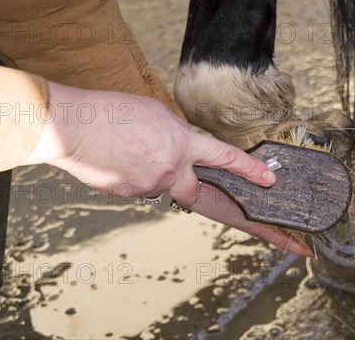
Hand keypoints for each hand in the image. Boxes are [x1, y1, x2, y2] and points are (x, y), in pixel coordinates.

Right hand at [24, 81, 312, 256]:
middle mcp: (173, 171)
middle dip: (256, 224)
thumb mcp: (158, 114)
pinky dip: (145, 173)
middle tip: (288, 242)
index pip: (227, 159)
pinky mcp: (133, 195)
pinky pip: (150, 186)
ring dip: (169, 174)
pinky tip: (125, 156)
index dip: (252, 171)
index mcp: (183, 144)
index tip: (273, 184)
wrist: (67, 125)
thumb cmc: (111, 111)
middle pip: (216, 203)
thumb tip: (190, 153)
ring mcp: (152, 187)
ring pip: (175, 188)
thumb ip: (181, 136)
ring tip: (138, 149)